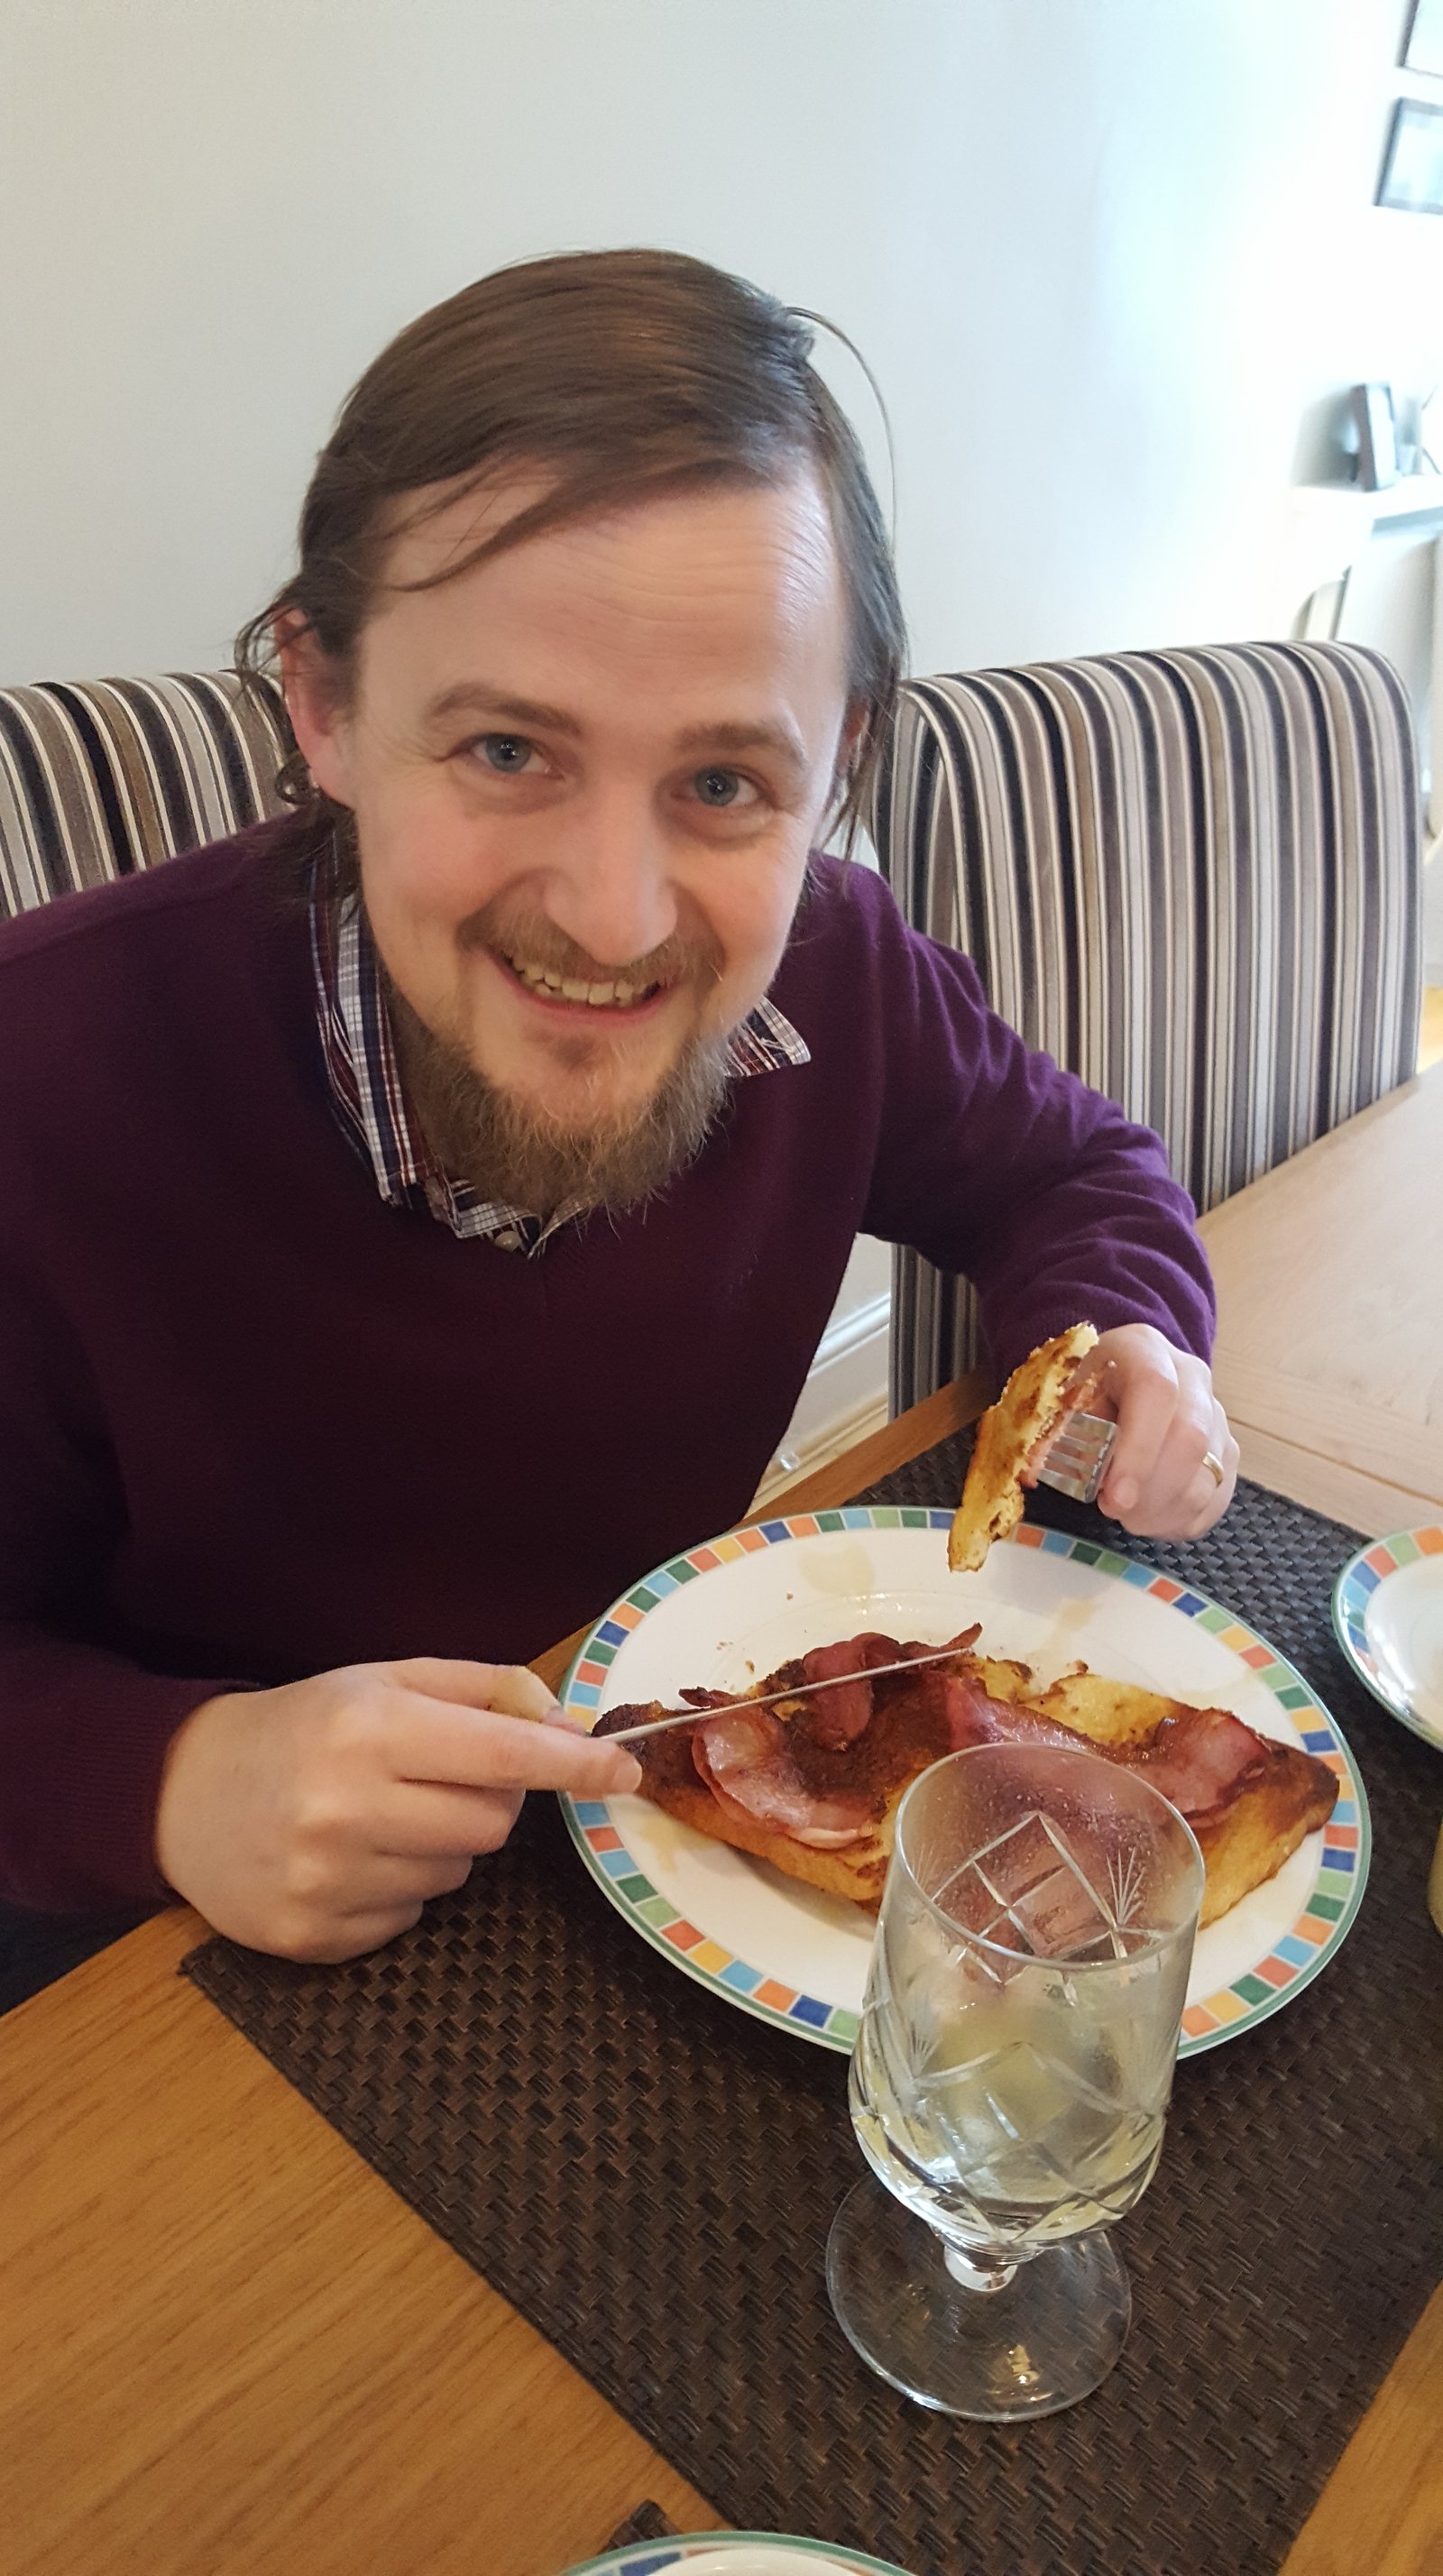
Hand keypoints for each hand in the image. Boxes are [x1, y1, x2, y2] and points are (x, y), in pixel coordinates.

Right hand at [154, 1656, 641, 1961]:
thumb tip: (564, 1721)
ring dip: (439, 1846)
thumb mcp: (382, 1679)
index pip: (504, 1753)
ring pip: (456, 1874)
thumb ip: (480, 1688)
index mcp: (371, 1728)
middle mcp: (348, 1805)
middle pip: (493, 1824)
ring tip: (378, 1817)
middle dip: (487, 1800)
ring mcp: (329, 1879)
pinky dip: (398, 1890)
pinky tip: (350, 1859)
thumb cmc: (300, 1727)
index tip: (621, 1771)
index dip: (574, 1765)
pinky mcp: (315, 1936)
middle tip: (436, 1778)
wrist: (181, 1795)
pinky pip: (410, 1917)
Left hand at [1069, 1323, 1237, 1539]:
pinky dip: (1180, 1520)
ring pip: (1208, 1475)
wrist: (1117, 1378)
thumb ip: (1051, 1432)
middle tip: (1114, 1512)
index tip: (1114, 1499)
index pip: (1155, 1392)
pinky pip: (1216, 1499)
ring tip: (1127, 1515)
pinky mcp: (1226, 1451)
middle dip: (1150, 1492)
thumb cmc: (1084, 1390)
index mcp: (1144, 1349)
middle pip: (1190, 1438)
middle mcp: (1191, 1377)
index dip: (1138, 1451)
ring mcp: (1216, 1414)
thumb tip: (1034, 1471)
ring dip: (1163, 1511)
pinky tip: (1149, 1517)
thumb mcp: (1060, 1397)